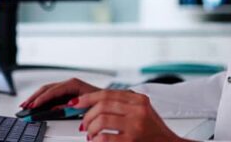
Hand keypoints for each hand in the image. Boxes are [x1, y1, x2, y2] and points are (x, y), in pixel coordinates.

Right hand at [19, 78, 100, 108]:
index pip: (53, 91)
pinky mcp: (66, 93)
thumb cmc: (101, 101)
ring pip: (47, 91)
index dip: (42, 99)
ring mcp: (67, 87)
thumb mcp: (85, 105)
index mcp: (73, 84)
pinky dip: (42, 100)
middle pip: (47, 89)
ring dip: (36, 98)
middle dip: (35, 98)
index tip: (33, 106)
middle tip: (24, 106)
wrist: (109, 100)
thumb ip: (69, 107)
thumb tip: (54, 109)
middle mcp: (69, 84)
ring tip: (26, 106)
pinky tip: (36, 105)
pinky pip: (51, 95)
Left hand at [73, 90, 191, 141]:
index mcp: (140, 100)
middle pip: (102, 105)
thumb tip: (95, 102)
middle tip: (84, 124)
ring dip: (91, 129)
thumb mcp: (143, 111)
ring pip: (101, 120)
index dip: (88, 98)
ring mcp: (136, 126)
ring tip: (90, 134)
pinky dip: (96, 140)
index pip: (108, 94)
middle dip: (87, 115)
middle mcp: (139, 110)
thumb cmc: (154, 131)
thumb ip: (125, 103)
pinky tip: (96, 141)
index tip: (77, 102)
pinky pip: (104, 138)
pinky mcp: (131, 141)